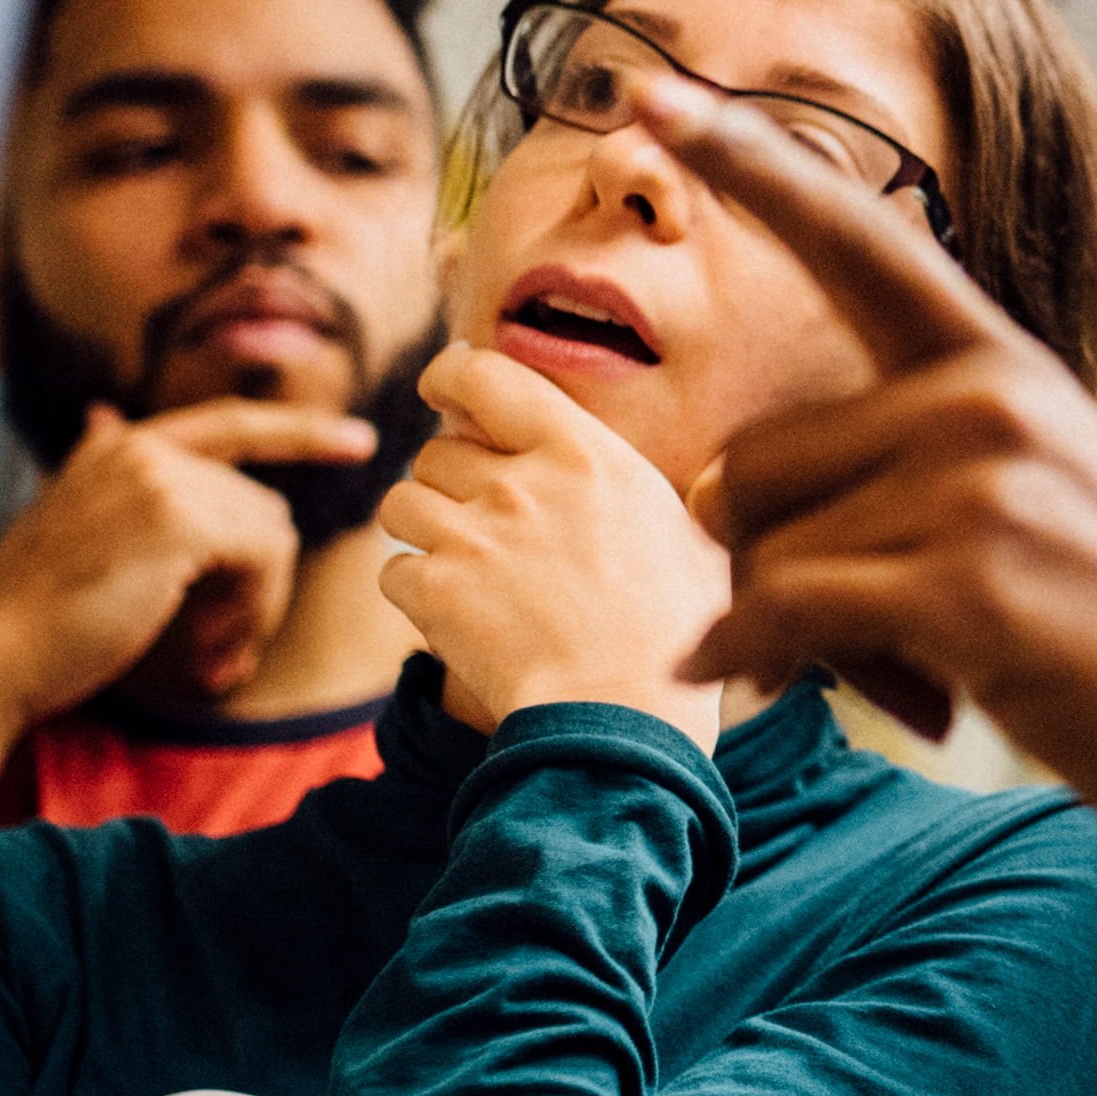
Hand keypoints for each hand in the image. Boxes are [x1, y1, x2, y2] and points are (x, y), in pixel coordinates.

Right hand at [0, 399, 377, 724]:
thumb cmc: (35, 620)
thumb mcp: (73, 533)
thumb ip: (108, 484)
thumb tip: (100, 417)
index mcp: (115, 449)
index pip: (230, 423)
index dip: (300, 432)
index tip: (360, 442)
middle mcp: (140, 448)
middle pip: (260, 509)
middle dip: (256, 587)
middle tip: (223, 652)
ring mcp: (160, 478)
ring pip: (270, 538)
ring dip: (254, 611)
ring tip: (214, 659)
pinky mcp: (179, 520)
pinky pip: (266, 560)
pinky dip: (254, 616)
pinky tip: (211, 657)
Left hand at [373, 344, 729, 734]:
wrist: (623, 720)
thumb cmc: (675, 639)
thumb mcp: (697, 544)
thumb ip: (673, 500)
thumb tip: (703, 486)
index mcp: (585, 456)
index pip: (487, 375)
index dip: (452, 376)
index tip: (445, 388)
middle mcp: (519, 483)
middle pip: (437, 449)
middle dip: (448, 481)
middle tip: (481, 522)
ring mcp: (470, 536)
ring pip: (400, 504)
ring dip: (421, 530)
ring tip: (461, 567)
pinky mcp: (433, 592)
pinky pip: (392, 572)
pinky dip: (415, 593)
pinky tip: (454, 619)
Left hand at [635, 75, 1096, 918]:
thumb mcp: (1054, 506)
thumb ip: (922, 468)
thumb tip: (723, 498)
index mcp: (1005, 367)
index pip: (855, 238)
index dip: (743, 159)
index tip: (646, 88)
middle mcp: (983, 400)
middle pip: (751, 466)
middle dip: (770, 570)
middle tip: (875, 648)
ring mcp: (975, 486)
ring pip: (761, 550)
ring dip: (796, 642)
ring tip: (918, 681)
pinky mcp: (962, 584)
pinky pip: (782, 614)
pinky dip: (754, 661)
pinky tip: (763, 686)